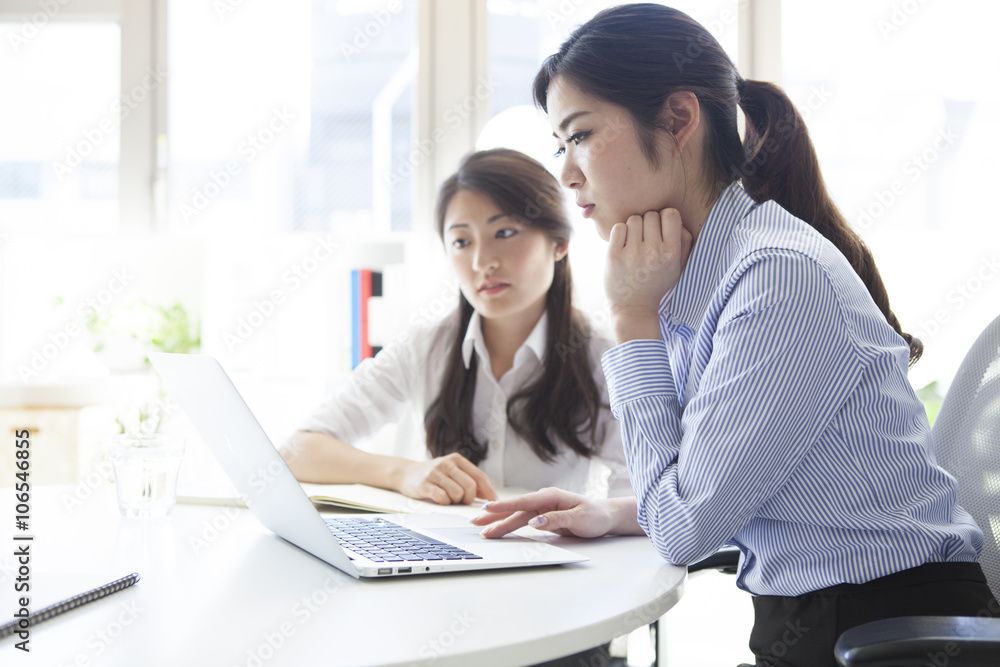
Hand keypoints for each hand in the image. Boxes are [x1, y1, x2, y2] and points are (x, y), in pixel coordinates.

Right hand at [395, 452, 497, 504]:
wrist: (406, 474)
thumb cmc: (434, 475)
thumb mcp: (452, 471)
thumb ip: (469, 479)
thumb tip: (490, 495)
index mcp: (457, 459)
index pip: (479, 476)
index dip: (488, 491)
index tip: (493, 501)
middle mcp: (447, 463)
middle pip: (470, 487)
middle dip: (468, 498)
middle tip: (461, 501)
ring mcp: (435, 473)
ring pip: (457, 494)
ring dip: (455, 501)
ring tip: (448, 498)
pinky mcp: (425, 484)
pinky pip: (442, 498)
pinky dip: (444, 502)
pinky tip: (439, 499)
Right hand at [471, 487, 623, 538]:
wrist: (606, 516)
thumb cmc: (595, 516)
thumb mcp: (579, 518)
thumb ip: (557, 519)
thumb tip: (535, 521)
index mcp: (552, 496)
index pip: (524, 501)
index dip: (505, 506)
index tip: (488, 507)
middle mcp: (544, 500)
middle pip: (516, 509)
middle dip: (495, 515)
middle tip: (476, 522)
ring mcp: (542, 508)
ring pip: (517, 516)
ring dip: (500, 523)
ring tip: (483, 529)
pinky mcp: (543, 517)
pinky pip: (523, 521)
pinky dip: (510, 525)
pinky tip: (499, 528)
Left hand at [604, 208, 692, 335]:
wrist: (634, 308)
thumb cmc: (657, 284)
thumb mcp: (678, 267)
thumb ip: (685, 242)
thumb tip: (676, 218)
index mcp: (671, 253)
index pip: (671, 214)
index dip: (665, 217)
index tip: (661, 228)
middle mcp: (653, 252)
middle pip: (651, 215)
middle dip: (649, 224)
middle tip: (646, 239)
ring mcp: (632, 254)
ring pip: (634, 219)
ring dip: (634, 228)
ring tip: (635, 243)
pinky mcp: (614, 256)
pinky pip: (618, 228)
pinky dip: (620, 232)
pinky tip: (624, 245)